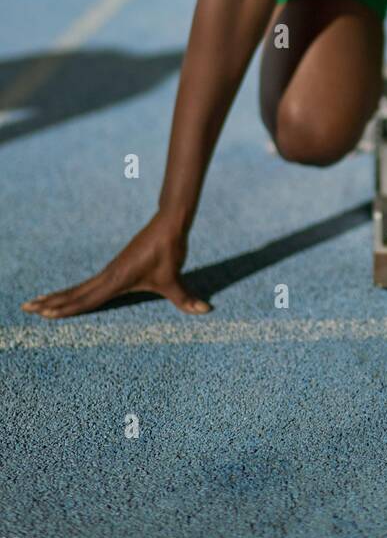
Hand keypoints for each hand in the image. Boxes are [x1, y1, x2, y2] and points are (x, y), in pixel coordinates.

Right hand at [21, 215, 211, 318]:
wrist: (169, 224)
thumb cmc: (169, 251)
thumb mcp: (175, 278)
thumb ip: (186, 298)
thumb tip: (206, 311)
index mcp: (117, 280)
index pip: (86, 299)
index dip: (66, 308)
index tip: (44, 313)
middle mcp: (108, 276)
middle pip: (74, 293)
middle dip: (51, 303)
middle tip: (27, 309)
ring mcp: (110, 271)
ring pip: (78, 288)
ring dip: (57, 296)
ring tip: (36, 304)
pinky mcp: (115, 268)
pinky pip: (88, 283)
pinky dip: (73, 291)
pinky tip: (66, 296)